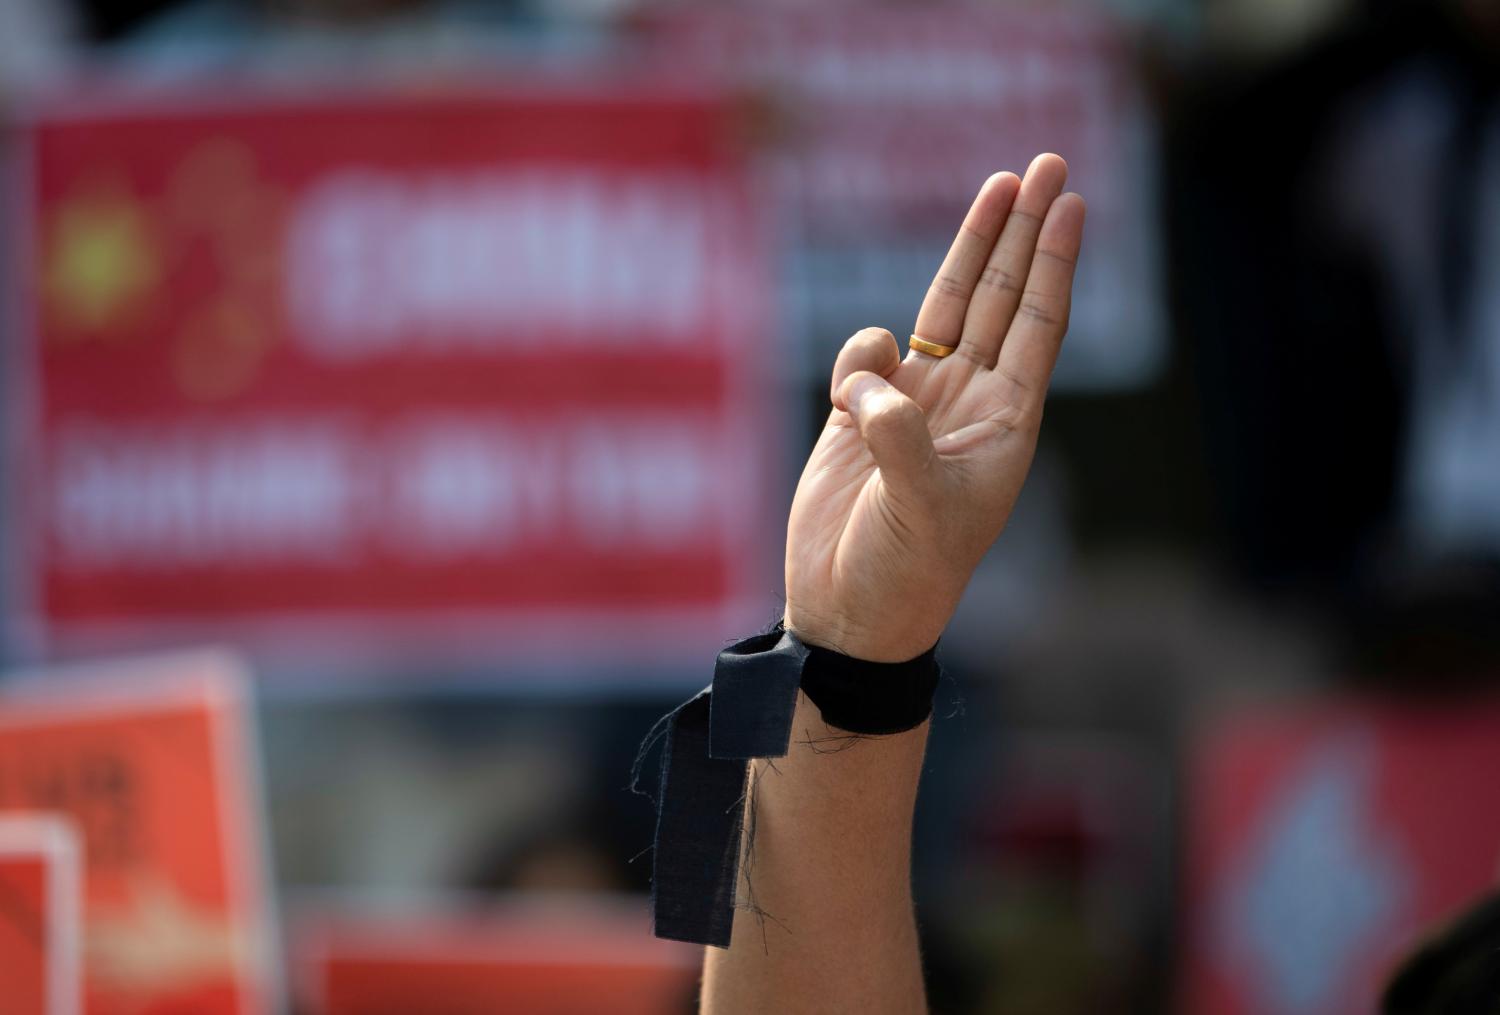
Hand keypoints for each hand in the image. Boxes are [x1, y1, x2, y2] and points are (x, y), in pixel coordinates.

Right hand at [784, 155, 1084, 661]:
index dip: (1053, 262)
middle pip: (1001, 296)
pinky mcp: (862, 414)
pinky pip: (865, 356)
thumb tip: (874, 381)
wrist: (847, 611)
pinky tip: (850, 396)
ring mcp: (916, 404)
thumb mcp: (920, 509)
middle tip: (1047, 164)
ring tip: (996, 184)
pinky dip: (858, 354)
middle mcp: (968, 402)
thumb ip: (901, 437)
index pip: (1036, 325)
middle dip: (1023, 231)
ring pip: (944, 308)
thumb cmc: (905, 574)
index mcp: (1005, 423)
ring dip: (969, 249)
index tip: (1069, 202)